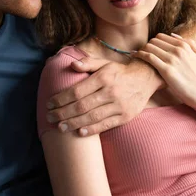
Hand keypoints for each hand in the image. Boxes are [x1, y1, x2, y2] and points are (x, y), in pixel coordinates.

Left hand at [45, 57, 160, 135]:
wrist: (146, 78)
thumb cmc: (119, 71)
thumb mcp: (104, 63)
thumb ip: (88, 63)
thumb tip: (72, 65)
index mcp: (103, 77)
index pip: (77, 91)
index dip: (61, 99)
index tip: (49, 103)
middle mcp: (110, 91)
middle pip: (82, 105)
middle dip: (63, 113)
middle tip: (49, 117)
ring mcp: (119, 105)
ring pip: (92, 117)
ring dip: (73, 123)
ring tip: (60, 127)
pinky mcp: (126, 116)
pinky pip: (106, 124)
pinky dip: (92, 129)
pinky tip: (79, 132)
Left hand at [133, 33, 195, 108]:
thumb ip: (190, 44)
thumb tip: (173, 35)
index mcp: (184, 46)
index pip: (161, 36)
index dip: (153, 41)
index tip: (149, 47)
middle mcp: (178, 50)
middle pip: (154, 41)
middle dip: (147, 45)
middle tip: (142, 52)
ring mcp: (172, 60)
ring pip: (150, 47)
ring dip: (142, 49)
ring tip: (137, 55)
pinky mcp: (166, 70)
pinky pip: (149, 57)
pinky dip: (140, 55)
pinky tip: (135, 56)